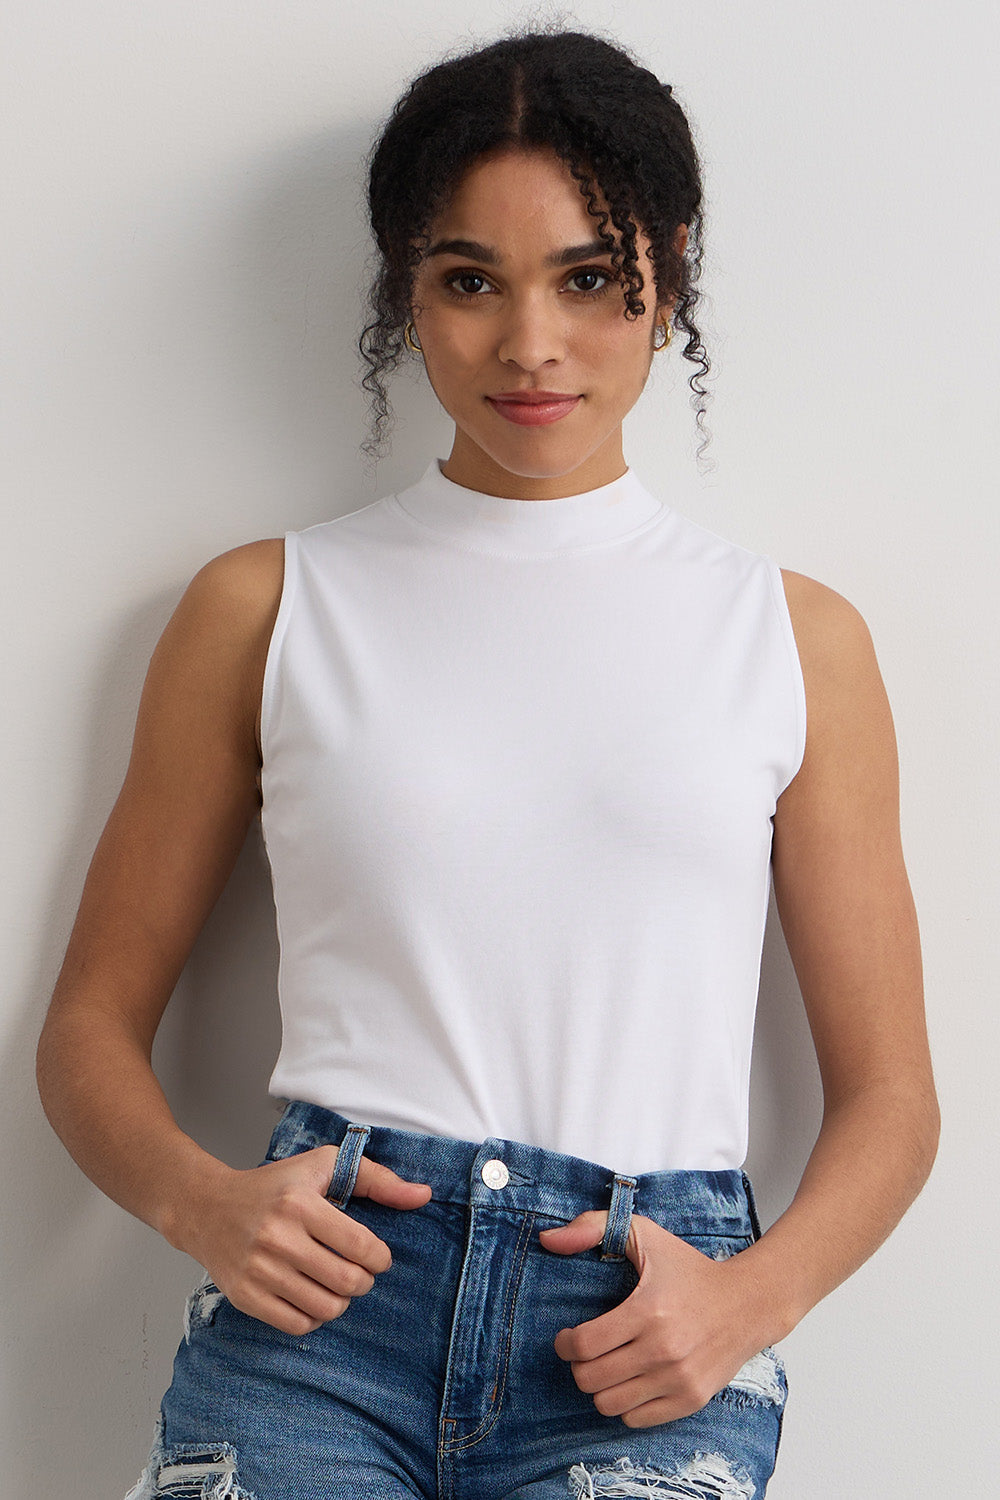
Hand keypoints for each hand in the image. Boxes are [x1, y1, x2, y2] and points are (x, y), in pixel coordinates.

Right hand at [178, 1145, 431, 1335]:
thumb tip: (423, 1196)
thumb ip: (378, 1179)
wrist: (207, 1207)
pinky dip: (314, 1316)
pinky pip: (297, 1324)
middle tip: (358, 1273)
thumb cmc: (274, 1186)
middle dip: (364, 1282)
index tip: (377, 1256)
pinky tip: (311, 1296)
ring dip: (341, 1301)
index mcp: (300, 1203)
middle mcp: (278, 1237)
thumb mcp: (324, 1166)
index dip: (379, 1258)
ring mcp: (259, 1270)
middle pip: (347, 1282)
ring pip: (326, 1308)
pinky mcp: (245, 1296)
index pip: (361, 1246)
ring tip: (336, 1283)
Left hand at [539, 1210, 766, 1427]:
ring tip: (607, 1366)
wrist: (748, 1303)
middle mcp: (663, 1349)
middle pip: (591, 1379)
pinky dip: (625, 1404)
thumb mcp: (644, 1234)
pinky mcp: (691, 1400)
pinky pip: (636, 1419)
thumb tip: (548, 1239)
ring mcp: (678, 1379)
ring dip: (599, 1387)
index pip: (584, 1345)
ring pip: (609, 1404)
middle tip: (586, 1352)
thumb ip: (592, 1227)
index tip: (566, 1337)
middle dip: (578, 1366)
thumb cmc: (689, 1269)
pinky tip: (631, 1380)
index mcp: (648, 1310)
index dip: (565, 1343)